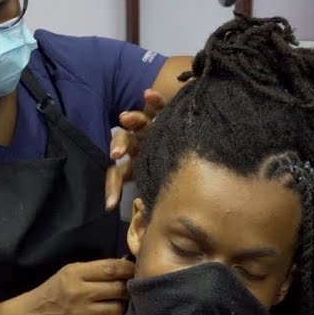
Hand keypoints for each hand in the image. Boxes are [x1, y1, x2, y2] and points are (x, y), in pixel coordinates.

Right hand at [26, 259, 133, 314]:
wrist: (38, 313)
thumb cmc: (60, 288)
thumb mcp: (72, 271)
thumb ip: (97, 269)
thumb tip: (128, 265)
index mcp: (75, 274)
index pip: (111, 268)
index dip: (129, 268)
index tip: (136, 270)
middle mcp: (78, 293)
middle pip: (118, 289)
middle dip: (128, 288)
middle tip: (130, 289)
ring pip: (117, 309)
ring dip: (121, 306)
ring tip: (116, 303)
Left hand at [106, 88, 167, 210]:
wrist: (203, 144)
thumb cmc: (178, 171)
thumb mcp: (163, 186)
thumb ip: (154, 200)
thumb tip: (148, 221)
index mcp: (138, 162)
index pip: (120, 174)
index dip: (113, 188)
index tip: (110, 205)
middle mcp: (142, 142)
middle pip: (126, 141)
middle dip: (119, 146)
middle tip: (116, 154)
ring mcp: (152, 126)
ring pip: (139, 122)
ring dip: (132, 120)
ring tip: (125, 118)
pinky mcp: (165, 112)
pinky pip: (158, 105)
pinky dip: (153, 100)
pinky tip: (148, 94)